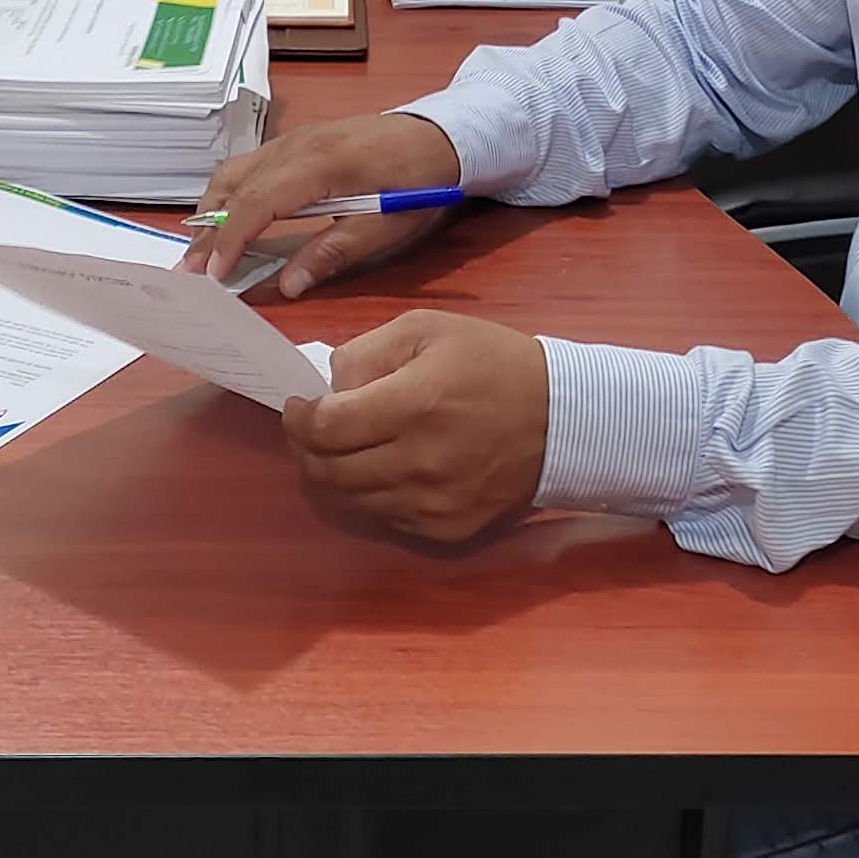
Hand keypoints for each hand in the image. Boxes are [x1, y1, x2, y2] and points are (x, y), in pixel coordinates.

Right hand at [186, 112, 463, 296]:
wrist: (441, 134)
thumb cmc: (420, 182)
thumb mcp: (386, 225)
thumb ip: (334, 252)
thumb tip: (288, 286)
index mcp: (319, 165)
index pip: (257, 203)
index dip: (230, 240)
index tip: (213, 275)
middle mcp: (296, 145)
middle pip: (233, 184)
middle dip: (207, 229)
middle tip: (190, 271)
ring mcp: (294, 138)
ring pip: (235, 171)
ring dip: (212, 209)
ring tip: (201, 249)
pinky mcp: (297, 140)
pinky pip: (249, 165)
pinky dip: (230, 194)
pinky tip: (228, 219)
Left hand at [284, 311, 549, 542]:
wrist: (560, 419)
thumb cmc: (492, 363)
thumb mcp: (428, 329)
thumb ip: (367, 352)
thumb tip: (328, 388)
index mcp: (414, 403)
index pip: (325, 427)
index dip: (298, 418)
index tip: (298, 406)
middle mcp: (419, 461)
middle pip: (328, 469)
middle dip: (307, 447)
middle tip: (312, 429)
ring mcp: (433, 502)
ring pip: (350, 499)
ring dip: (336, 473)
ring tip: (346, 447)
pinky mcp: (446, 528)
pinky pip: (385, 517)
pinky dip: (372, 494)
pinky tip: (387, 468)